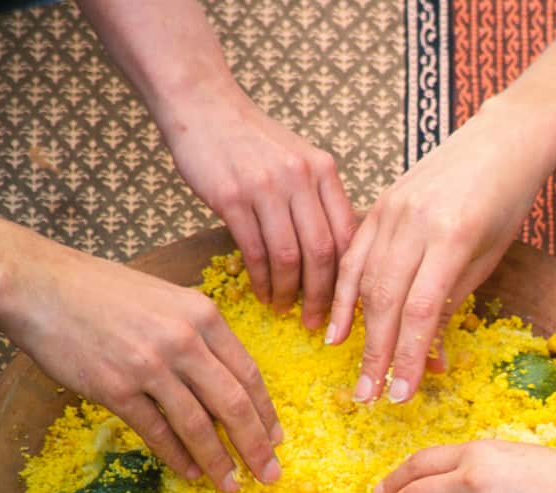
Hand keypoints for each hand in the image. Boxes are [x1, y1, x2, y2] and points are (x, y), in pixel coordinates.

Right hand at [0, 213, 282, 492]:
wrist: (41, 286)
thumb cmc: (105, 292)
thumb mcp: (168, 300)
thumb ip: (200, 335)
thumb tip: (227, 380)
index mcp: (204, 315)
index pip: (248, 373)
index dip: (266, 412)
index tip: (276, 439)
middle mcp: (184, 340)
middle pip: (233, 404)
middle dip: (256, 445)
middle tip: (270, 475)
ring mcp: (150, 366)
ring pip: (198, 424)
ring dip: (219, 460)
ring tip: (231, 485)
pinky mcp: (116, 388)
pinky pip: (157, 431)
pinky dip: (178, 456)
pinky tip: (191, 472)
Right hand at [164, 95, 355, 321]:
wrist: (205, 106)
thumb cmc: (253, 140)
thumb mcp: (299, 160)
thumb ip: (319, 200)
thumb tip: (337, 255)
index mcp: (324, 171)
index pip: (349, 234)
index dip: (350, 276)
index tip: (346, 304)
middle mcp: (301, 178)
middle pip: (323, 252)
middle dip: (322, 295)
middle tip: (316, 322)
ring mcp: (266, 187)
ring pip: (289, 256)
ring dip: (288, 291)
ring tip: (285, 308)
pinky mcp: (231, 197)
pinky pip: (254, 251)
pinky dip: (261, 279)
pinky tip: (262, 292)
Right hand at [328, 108, 555, 403]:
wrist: (502, 140)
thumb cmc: (506, 203)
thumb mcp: (488, 256)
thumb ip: (452, 301)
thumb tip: (426, 356)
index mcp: (453, 237)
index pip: (422, 310)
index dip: (408, 355)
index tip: (401, 394)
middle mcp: (416, 222)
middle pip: (386, 299)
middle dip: (377, 353)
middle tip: (370, 396)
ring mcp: (392, 209)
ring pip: (363, 279)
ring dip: (357, 332)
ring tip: (356, 372)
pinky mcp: (379, 202)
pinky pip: (353, 254)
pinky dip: (342, 293)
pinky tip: (335, 326)